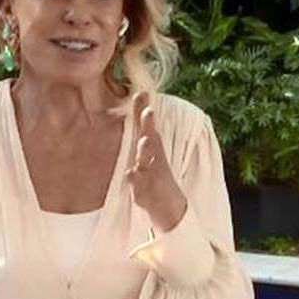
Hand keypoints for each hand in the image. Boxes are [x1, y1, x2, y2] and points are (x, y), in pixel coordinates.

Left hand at [125, 92, 187, 233]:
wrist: (168, 206)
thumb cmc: (155, 174)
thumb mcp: (149, 152)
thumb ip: (142, 129)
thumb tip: (139, 104)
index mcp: (151, 149)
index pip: (146, 127)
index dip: (142, 110)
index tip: (142, 92)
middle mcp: (153, 159)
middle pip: (150, 139)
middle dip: (148, 125)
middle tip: (149, 110)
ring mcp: (151, 175)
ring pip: (146, 161)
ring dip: (145, 150)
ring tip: (145, 139)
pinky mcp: (146, 192)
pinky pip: (139, 185)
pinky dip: (135, 180)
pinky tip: (130, 173)